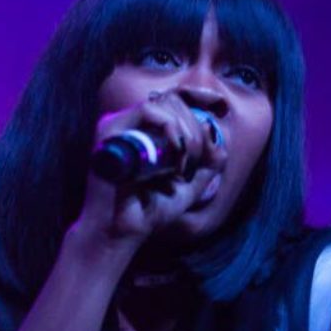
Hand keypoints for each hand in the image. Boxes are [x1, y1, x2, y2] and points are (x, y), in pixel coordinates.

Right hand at [75, 91, 226, 246]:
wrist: (122, 232)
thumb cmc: (149, 211)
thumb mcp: (189, 187)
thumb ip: (207, 165)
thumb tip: (216, 139)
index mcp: (146, 132)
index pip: (175, 100)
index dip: (200, 98)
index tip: (220, 108)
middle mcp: (131, 124)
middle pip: (174, 101)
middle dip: (195, 130)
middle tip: (192, 164)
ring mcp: (119, 125)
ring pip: (164, 103)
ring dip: (185, 132)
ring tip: (183, 165)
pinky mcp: (110, 130)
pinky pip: (147, 111)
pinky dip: (169, 126)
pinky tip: (176, 152)